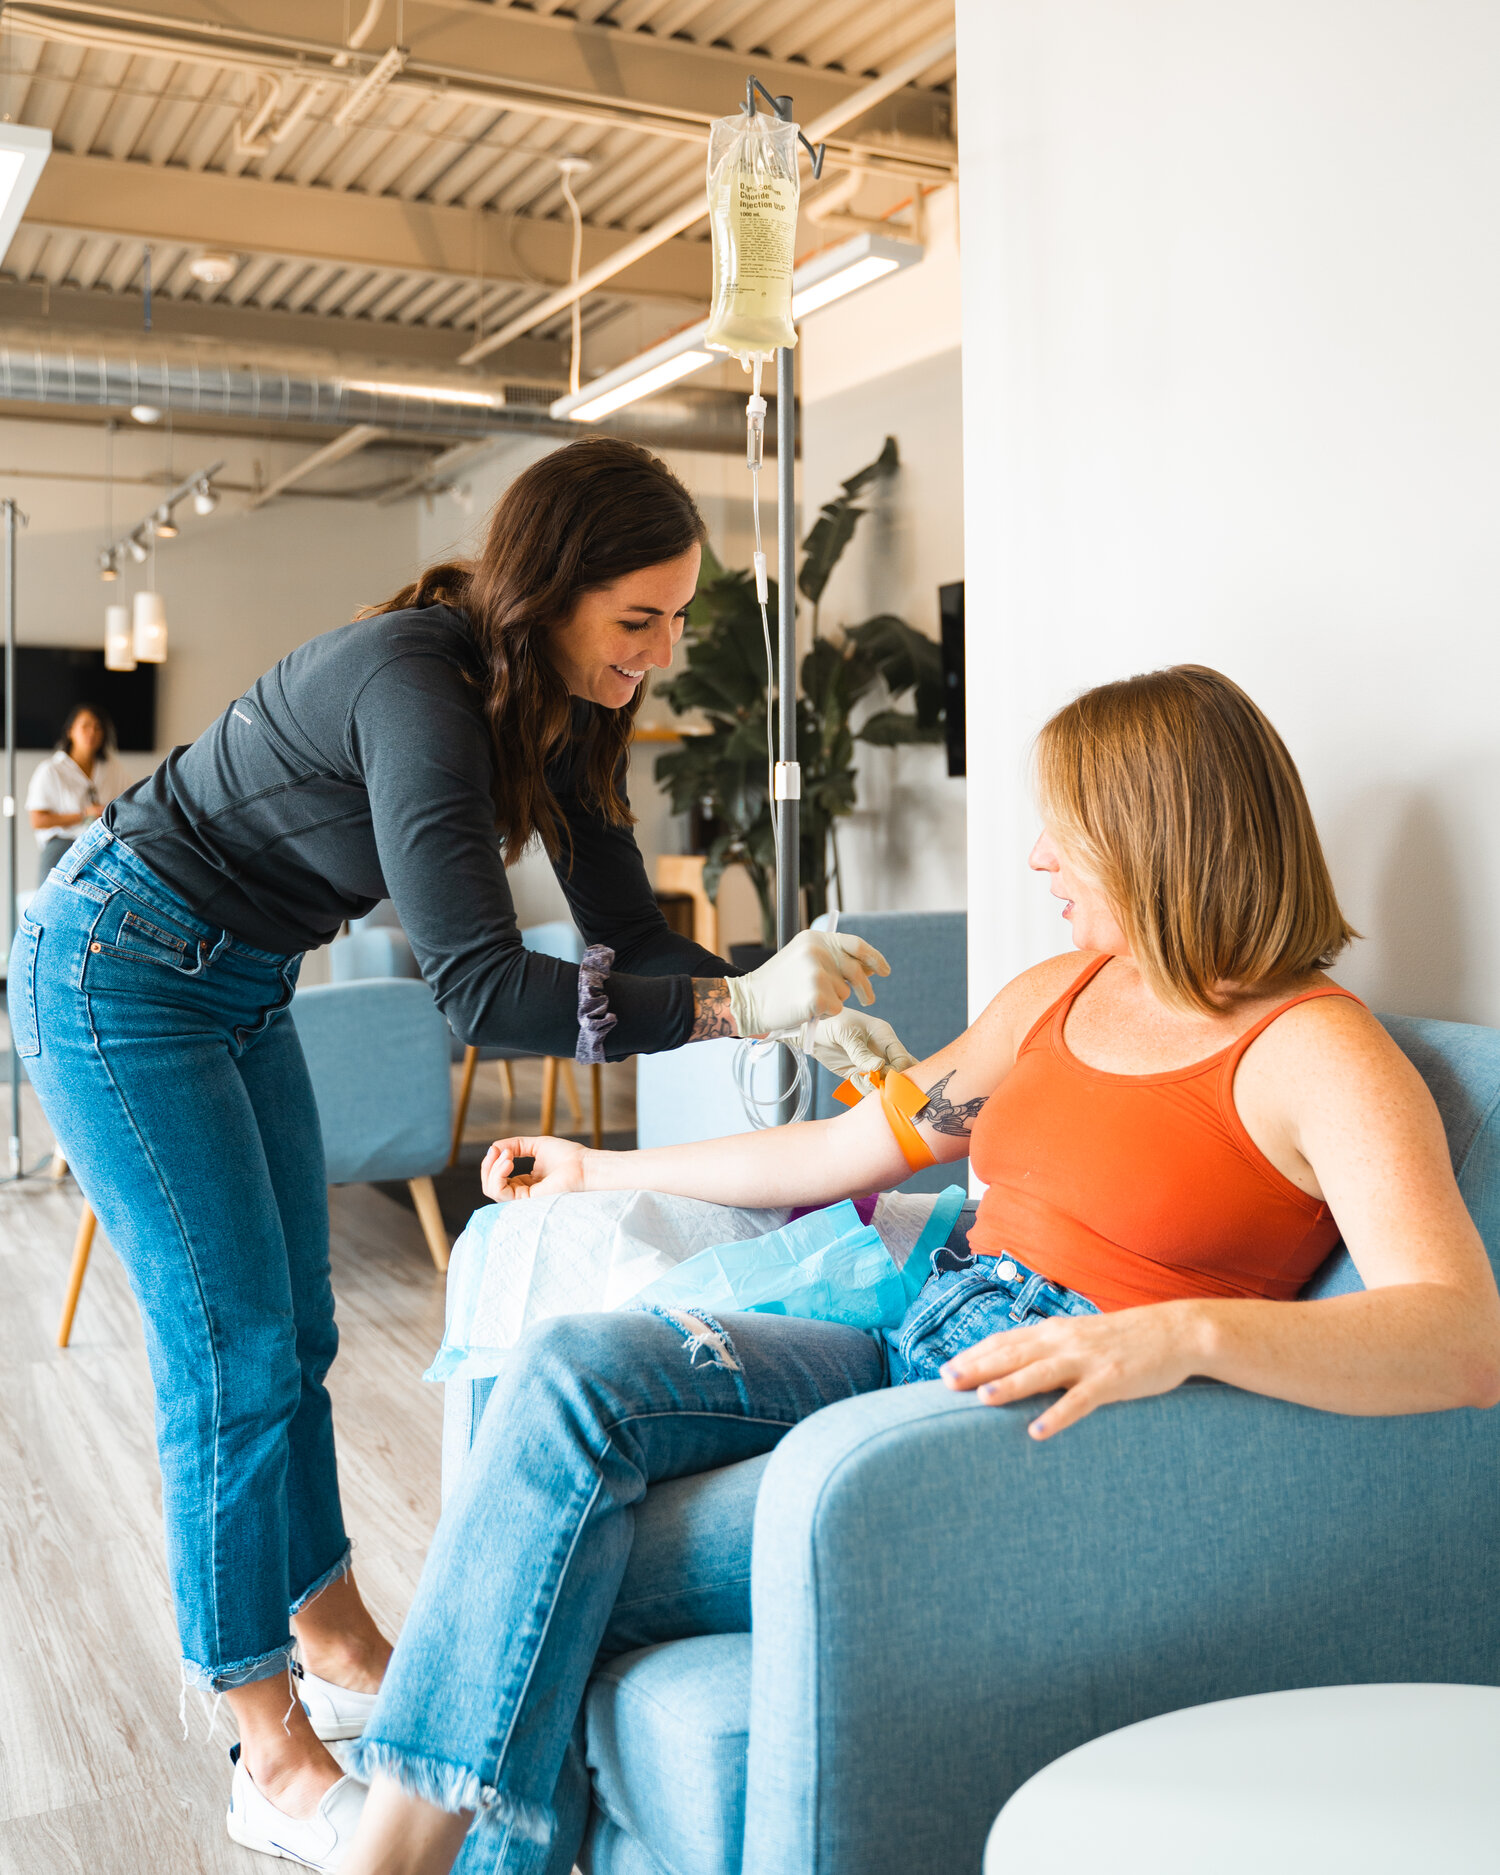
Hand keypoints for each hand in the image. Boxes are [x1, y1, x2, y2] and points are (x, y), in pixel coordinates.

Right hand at [480, 1135, 586, 1201]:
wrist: (585, 1165)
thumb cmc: (568, 1156)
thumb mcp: (536, 1145)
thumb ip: (514, 1145)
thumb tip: (493, 1147)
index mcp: (527, 1182)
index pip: (499, 1177)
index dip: (493, 1162)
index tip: (500, 1148)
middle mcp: (524, 1192)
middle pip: (490, 1185)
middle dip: (488, 1166)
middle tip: (497, 1151)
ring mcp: (524, 1199)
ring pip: (492, 1189)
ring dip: (492, 1169)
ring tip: (507, 1156)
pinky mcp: (526, 1201)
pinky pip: (500, 1192)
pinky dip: (497, 1175)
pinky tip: (508, 1162)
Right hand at [724, 931, 889, 1037]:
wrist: (749, 1000)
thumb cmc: (777, 983)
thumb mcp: (803, 958)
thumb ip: (832, 959)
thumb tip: (870, 968)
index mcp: (816, 938)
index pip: (856, 945)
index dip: (874, 958)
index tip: (884, 971)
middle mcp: (818, 952)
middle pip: (856, 972)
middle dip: (866, 988)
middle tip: (869, 1000)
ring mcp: (817, 973)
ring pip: (845, 994)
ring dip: (834, 1001)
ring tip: (808, 1000)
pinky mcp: (816, 996)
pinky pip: (836, 1009)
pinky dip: (825, 1014)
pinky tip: (806, 1009)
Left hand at [784, 1011, 917, 1083]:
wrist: (809, 1030)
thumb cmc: (829, 1023)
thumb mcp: (844, 1033)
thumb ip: (861, 1052)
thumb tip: (879, 1067)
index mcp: (884, 1036)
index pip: (903, 1058)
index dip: (899, 1071)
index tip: (884, 1078)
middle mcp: (882, 1051)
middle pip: (901, 1072)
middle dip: (893, 1083)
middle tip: (877, 1085)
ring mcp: (872, 1063)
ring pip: (887, 1083)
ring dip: (876, 1087)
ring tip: (858, 1079)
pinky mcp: (860, 1073)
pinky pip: (871, 1087)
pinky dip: (865, 1089)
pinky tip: (853, 1079)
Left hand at [938, 1300, 1206, 1438]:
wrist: (1176, 1332)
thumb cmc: (1125, 1339)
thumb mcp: (1082, 1336)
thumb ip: (1052, 1348)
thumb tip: (1018, 1363)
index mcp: (1055, 1331)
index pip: (1005, 1341)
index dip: (975, 1354)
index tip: (946, 1368)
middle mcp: (1065, 1341)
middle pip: (1013, 1354)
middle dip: (978, 1367)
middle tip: (945, 1382)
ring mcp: (1088, 1360)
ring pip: (1041, 1373)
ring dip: (1010, 1385)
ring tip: (981, 1398)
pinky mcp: (1111, 1381)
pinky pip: (1080, 1401)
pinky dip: (1058, 1415)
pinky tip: (1038, 1430)